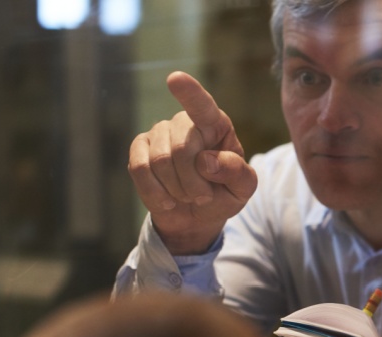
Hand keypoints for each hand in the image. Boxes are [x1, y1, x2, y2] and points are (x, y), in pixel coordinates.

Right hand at [127, 71, 256, 254]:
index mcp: (216, 124)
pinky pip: (139, 169)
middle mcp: (185, 121)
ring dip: (177, 189)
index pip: (203, 106)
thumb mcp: (243, 188)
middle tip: (203, 196)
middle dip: (193, 182)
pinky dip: (155, 192)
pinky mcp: (139, 149)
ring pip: (159, 161)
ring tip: (187, 195)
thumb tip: (208, 161)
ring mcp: (159, 132)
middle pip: (182, 148)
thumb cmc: (223, 194)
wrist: (196, 213)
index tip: (175, 78)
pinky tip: (167, 200)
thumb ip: (236, 173)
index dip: (189, 92)